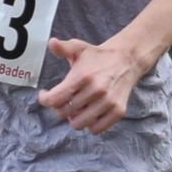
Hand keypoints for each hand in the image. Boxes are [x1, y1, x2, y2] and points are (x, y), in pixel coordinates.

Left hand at [36, 33, 154, 133]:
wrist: (127, 60)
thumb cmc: (98, 56)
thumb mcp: (79, 48)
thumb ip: (63, 48)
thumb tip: (52, 43)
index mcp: (83, 76)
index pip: (55, 99)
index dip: (45, 99)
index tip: (45, 95)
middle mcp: (97, 90)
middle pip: (64, 113)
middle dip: (59, 108)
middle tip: (63, 100)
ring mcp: (108, 102)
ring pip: (79, 124)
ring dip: (73, 118)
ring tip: (75, 108)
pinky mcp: (118, 111)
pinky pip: (96, 129)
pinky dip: (90, 124)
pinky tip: (88, 113)